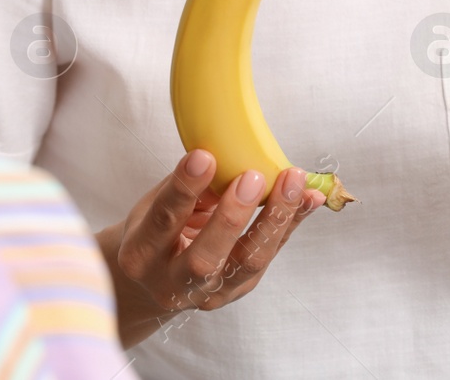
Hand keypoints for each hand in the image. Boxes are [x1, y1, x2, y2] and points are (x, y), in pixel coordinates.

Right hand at [105, 149, 324, 335]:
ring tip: (293, 182)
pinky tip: (309, 197)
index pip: (163, 221)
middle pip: (205, 258)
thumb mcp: (153, 208)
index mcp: (141, 255)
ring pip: (247, 262)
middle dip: (231, 216)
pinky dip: (290, 223)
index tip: (204, 156)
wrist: (154, 285)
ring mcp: (210, 293)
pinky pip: (269, 254)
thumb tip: (223, 156)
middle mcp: (172, 283)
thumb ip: (184, 189)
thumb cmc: (156, 235)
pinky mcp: (239, 289)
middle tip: (252, 176)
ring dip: (274, 219)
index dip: (184, 188)